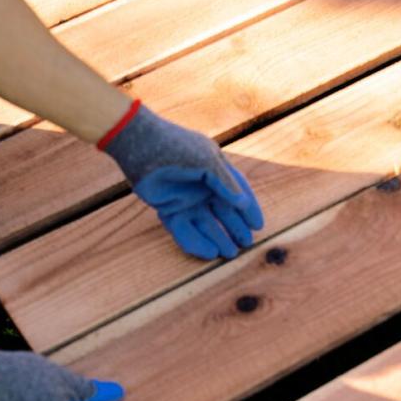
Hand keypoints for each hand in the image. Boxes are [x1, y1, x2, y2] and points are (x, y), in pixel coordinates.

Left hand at [101, 102, 263, 259]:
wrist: (142, 146)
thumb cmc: (178, 148)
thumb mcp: (208, 162)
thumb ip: (227, 183)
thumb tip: (243, 204)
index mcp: (215, 171)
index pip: (237, 192)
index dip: (248, 209)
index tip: (258, 226)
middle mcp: (202, 187)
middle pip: (222, 212)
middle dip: (234, 228)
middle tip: (246, 244)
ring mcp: (185, 199)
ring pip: (205, 224)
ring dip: (217, 238)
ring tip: (229, 253)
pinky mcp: (167, 210)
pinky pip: (184, 230)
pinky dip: (196, 242)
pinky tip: (209, 252)